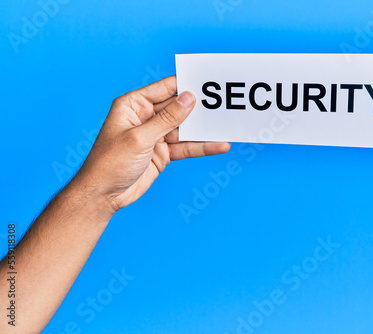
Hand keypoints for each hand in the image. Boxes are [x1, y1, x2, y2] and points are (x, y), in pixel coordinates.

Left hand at [74, 75, 229, 214]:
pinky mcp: (163, 153)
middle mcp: (145, 117)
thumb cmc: (110, 162)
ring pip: (185, 129)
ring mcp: (156, 136)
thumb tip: (188, 99)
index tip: (206, 81)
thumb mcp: (140, 138)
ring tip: (226, 126)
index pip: (164, 89)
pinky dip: (202, 147)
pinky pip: (186, 147)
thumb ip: (167, 119)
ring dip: (203, 130)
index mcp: (133, 105)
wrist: (103, 195)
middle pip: (178, 108)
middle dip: (199, 108)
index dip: (184, 85)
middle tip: (222, 105)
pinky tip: (218, 145)